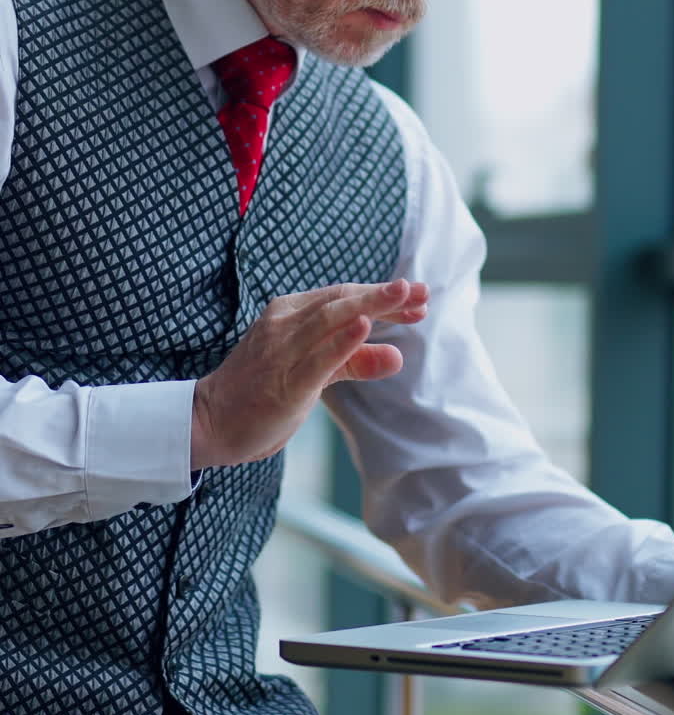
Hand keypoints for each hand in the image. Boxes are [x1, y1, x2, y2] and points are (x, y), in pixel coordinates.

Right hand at [190, 278, 427, 467]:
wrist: (208, 422)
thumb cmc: (261, 394)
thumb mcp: (314, 373)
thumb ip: (353, 361)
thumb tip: (397, 356)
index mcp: (290, 313)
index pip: (344, 297)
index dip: (383, 296)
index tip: (419, 300)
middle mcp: (285, 322)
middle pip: (343, 299)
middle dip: (386, 295)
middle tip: (423, 291)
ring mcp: (283, 348)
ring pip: (332, 318)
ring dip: (372, 304)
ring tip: (405, 295)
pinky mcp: (284, 379)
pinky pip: (317, 355)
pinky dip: (343, 339)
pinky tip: (367, 327)